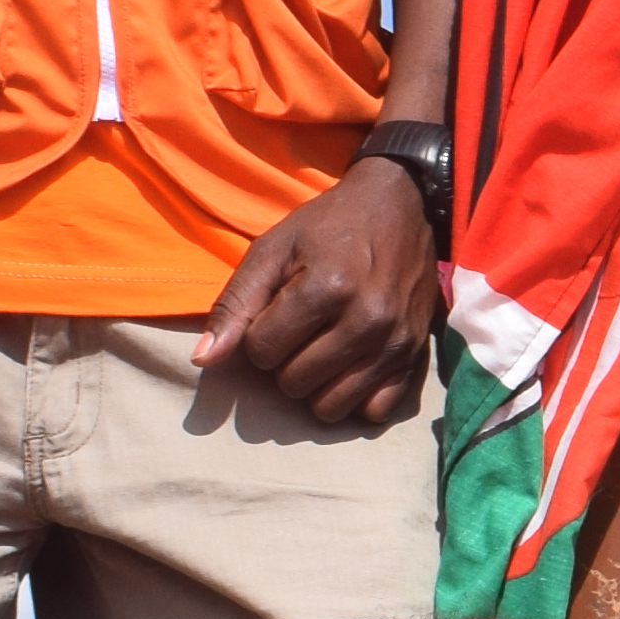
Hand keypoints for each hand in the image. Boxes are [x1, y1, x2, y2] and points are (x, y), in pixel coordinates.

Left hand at [201, 153, 440, 426]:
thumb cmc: (328, 226)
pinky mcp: (416, 357)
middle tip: (300, 330)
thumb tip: (203, 360)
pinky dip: (356, 399)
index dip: (258, 334)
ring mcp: (395, 342)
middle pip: (293, 383)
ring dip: (315, 385)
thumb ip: (235, 304)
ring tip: (321, 351)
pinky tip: (350, 370)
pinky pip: (374, 412)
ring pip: (330, 407)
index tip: (275, 311)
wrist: (400, 206)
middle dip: (285, 361)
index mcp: (327, 288)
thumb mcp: (272, 249)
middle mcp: (366, 320)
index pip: (261, 351)